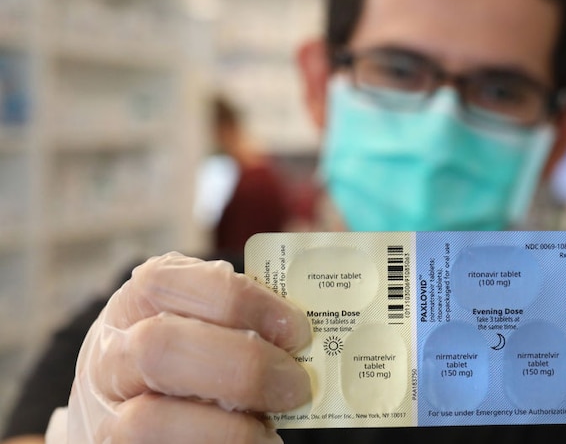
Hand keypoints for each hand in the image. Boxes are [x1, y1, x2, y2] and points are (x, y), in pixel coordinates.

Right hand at [64, 253, 310, 443]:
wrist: (133, 413)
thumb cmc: (191, 355)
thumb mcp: (206, 321)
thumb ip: (245, 319)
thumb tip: (313, 332)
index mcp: (137, 302)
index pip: (171, 283)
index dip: (241, 302)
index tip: (296, 329)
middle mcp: (110, 354)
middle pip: (160, 348)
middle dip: (242, 366)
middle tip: (297, 385)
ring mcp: (106, 414)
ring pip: (148, 421)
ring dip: (226, 429)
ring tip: (271, 430)